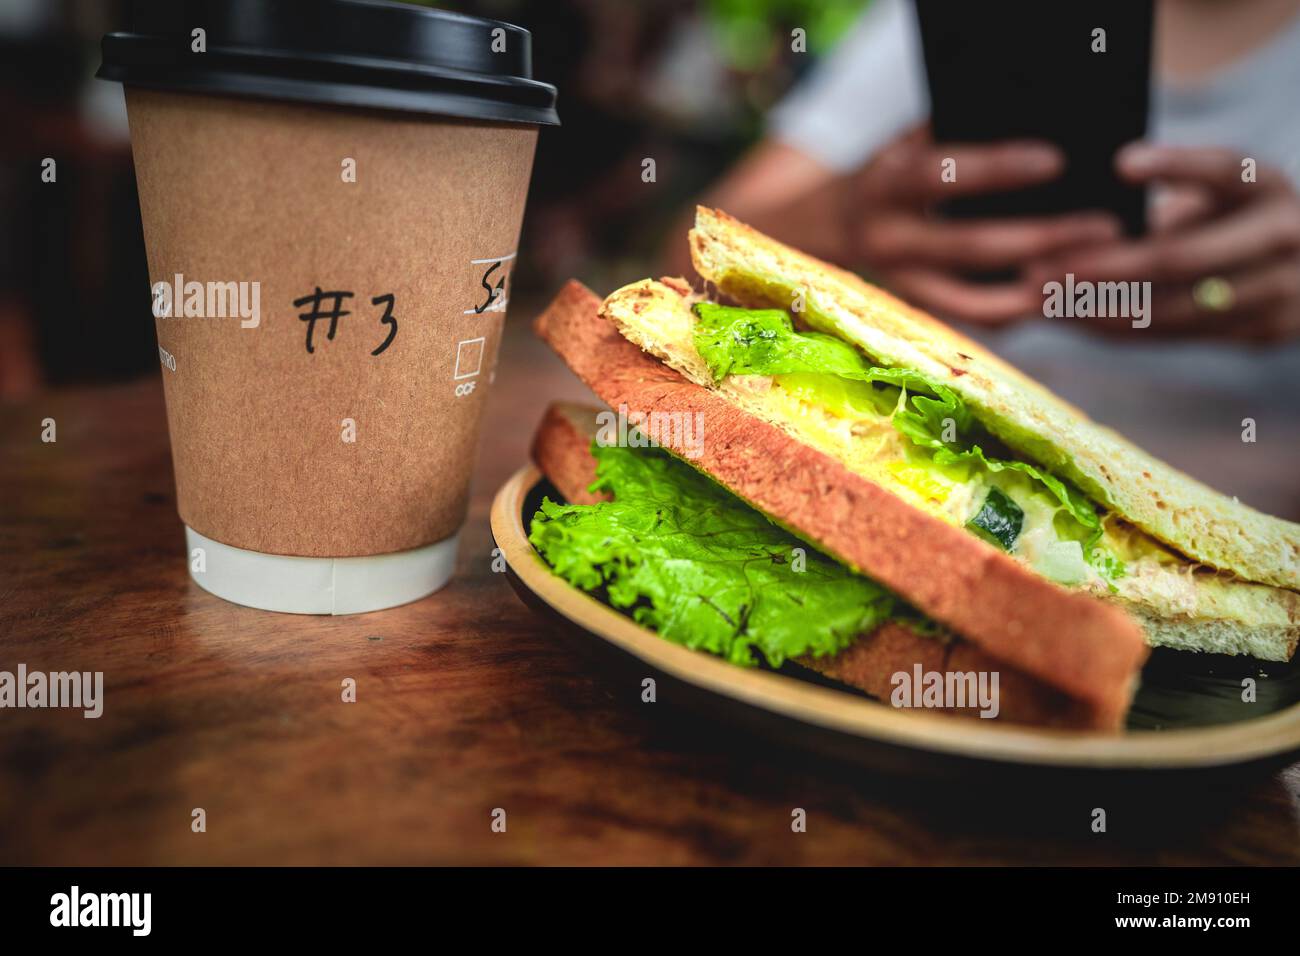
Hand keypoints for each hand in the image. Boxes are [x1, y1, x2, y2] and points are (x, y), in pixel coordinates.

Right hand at [849, 125, 1121, 323]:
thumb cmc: (895, 167)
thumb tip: (1037, 117)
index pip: (940, 175)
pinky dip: (1025, 309)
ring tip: (1094, 271)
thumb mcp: (912, 139)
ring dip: (1040, 290)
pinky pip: (980, 319)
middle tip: (1105, 227)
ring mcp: (902, 285)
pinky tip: (1065, 291)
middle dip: (1043, 238)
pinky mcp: (922, 312)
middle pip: (970, 247)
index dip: (996, 169)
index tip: (1056, 160)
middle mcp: (887, 242)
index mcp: (883, 186)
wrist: (835, 226)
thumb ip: (957, 131)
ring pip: (977, 302)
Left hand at [1028, 144, 1299, 341]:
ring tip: (1039, 299)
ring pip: (1172, 311)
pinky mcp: (1264, 333)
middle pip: (1181, 258)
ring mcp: (1282, 292)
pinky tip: (1068, 319)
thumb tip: (1089, 196)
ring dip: (1096, 309)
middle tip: (1038, 268)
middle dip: (1102, 267)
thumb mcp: (1217, 189)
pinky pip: (1173, 337)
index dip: (1174, 166)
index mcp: (1266, 185)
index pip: (1221, 170)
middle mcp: (1284, 236)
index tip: (1122, 163)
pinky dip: (1115, 329)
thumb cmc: (1234, 214)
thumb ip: (1171, 190)